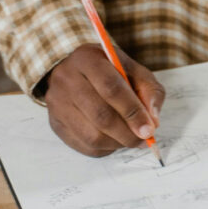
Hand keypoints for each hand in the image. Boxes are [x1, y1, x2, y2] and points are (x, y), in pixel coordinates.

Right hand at [44, 43, 164, 156]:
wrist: (75, 71)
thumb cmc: (110, 71)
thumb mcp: (134, 71)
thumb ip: (150, 91)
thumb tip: (152, 122)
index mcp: (88, 60)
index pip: (112, 89)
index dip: (133, 112)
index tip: (149, 130)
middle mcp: (66, 79)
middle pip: (100, 115)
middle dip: (127, 133)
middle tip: (144, 139)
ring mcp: (57, 103)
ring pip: (91, 135)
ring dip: (118, 143)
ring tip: (131, 139)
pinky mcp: (55, 123)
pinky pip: (83, 145)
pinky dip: (105, 148)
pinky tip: (115, 140)